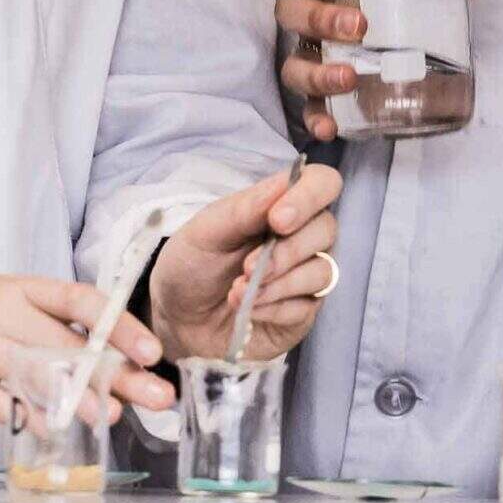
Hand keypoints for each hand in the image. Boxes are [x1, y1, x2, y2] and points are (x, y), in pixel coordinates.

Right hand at [0, 274, 174, 424]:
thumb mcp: (8, 300)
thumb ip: (54, 327)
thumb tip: (116, 364)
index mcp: (21, 288)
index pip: (81, 300)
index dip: (120, 325)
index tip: (152, 351)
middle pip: (66, 343)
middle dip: (117, 373)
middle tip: (156, 395)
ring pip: (34, 371)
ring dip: (78, 397)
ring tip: (112, 415)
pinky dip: (28, 416)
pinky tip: (56, 429)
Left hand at [148, 163, 341, 360]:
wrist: (175, 319)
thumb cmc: (191, 266)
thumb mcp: (205, 232)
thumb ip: (245, 209)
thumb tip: (284, 183)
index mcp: (280, 206)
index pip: (322, 184)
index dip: (310, 196)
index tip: (278, 220)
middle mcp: (301, 237)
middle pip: (326, 229)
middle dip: (287, 251)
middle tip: (248, 267)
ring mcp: (305, 276)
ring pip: (322, 272)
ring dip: (278, 283)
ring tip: (237, 292)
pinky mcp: (302, 312)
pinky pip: (306, 307)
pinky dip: (273, 308)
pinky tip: (248, 309)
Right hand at [274, 0, 502, 140]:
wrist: (386, 49)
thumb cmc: (392, 7)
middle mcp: (307, 21)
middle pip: (291, 13)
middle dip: (319, 18)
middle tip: (359, 26)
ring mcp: (310, 60)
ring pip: (294, 65)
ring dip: (317, 72)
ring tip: (350, 77)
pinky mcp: (319, 97)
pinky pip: (308, 110)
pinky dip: (315, 119)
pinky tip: (330, 128)